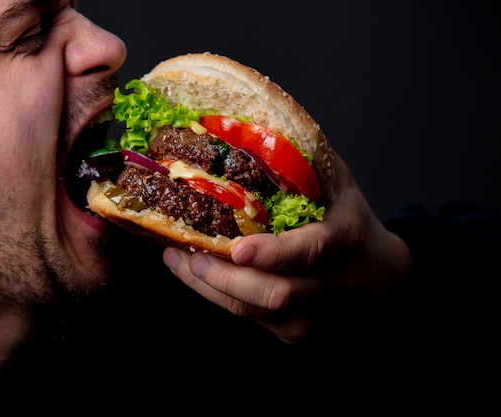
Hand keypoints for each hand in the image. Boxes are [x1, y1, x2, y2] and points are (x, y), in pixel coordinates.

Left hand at [162, 153, 411, 343]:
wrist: (384, 274)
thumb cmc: (349, 217)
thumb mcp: (335, 181)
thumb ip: (299, 159)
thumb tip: (246, 120)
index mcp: (346, 240)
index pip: (311, 252)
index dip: (274, 253)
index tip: (238, 248)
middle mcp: (334, 285)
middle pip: (273, 293)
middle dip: (222, 276)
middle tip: (185, 252)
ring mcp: (315, 316)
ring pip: (253, 312)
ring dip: (208, 287)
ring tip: (178, 260)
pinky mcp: (298, 333)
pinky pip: (250, 319)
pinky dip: (218, 297)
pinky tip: (198, 275)